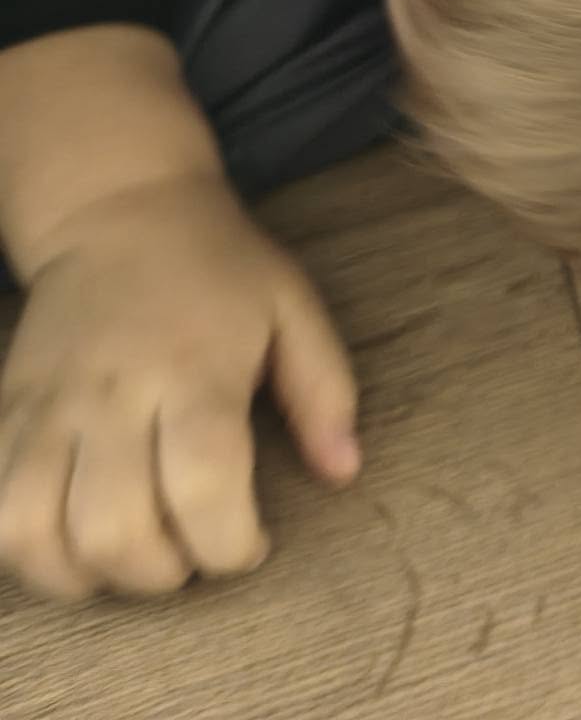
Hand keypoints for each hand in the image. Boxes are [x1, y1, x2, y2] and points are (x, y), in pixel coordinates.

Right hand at [0, 174, 359, 601]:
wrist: (119, 208)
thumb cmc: (218, 265)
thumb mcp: (292, 307)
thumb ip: (325, 391)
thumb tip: (343, 472)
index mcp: (195, 367)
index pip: (204, 485)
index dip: (232, 544)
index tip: (251, 543)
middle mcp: (113, 392)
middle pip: (116, 528)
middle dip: (165, 573)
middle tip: (194, 549)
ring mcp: (49, 407)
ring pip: (38, 534)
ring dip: (91, 575)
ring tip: (136, 553)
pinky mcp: (6, 415)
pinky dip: (31, 554)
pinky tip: (78, 542)